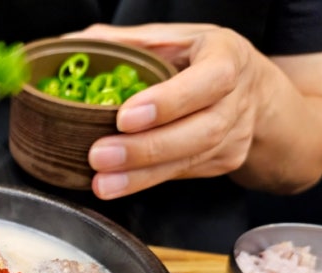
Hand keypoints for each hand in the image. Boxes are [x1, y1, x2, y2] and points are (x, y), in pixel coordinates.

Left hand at [64, 23, 321, 198]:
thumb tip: (70, 44)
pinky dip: (146, 181)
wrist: (251, 92)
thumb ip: (126, 42)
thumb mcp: (173, 39)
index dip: (168, 101)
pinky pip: (181, 175)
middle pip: (199, 132)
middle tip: (100, 155)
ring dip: (140, 175)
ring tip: (103, 182)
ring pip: (189, 161)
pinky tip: (118, 184)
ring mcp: (234, 135)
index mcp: (227, 57)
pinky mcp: (223, 162)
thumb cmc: (200, 60)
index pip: (208, 80)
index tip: (125, 116)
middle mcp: (237, 99)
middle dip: (145, 149)